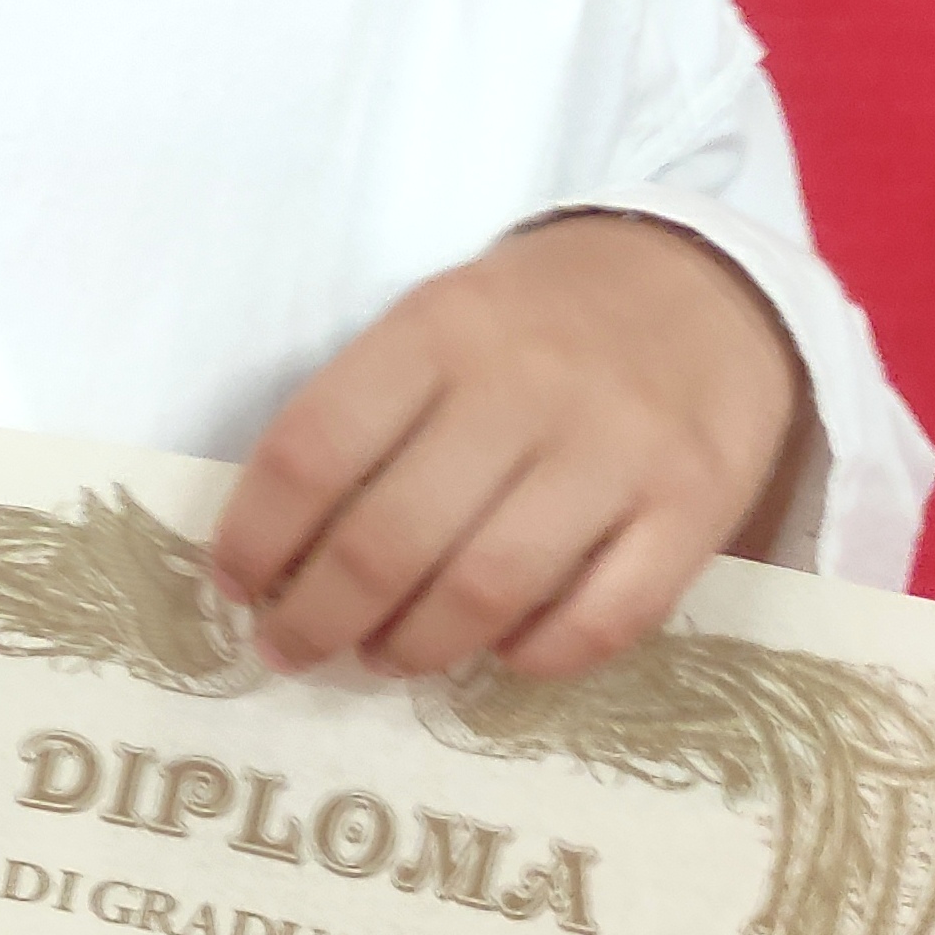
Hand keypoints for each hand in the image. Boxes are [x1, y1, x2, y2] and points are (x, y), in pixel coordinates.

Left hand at [212, 214, 806, 681]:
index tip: (236, 586)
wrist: (698, 277)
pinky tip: (501, 652)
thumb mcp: (437, 321)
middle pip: (391, 539)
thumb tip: (280, 550)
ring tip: (385, 656)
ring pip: (489, 590)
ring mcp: (619, 449)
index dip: (257, 536)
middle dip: (319, 619)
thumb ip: (367, 414)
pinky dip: (536, 655)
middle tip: (290, 650)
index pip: (315, 448)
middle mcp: (526, 386)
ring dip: (415, 648)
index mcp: (440, 329)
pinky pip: (603, 619)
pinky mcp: (696, 505)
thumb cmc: (536, 319)